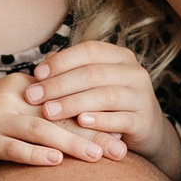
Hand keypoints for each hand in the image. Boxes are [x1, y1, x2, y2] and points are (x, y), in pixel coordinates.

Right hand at [0, 75, 120, 180]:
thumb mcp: (9, 108)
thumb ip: (40, 109)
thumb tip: (81, 119)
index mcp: (21, 87)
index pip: (65, 99)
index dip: (94, 114)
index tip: (122, 130)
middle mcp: (8, 98)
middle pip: (58, 114)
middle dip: (92, 131)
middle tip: (120, 149)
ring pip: (38, 130)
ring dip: (70, 143)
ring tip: (96, 157)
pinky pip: (10, 148)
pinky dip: (33, 155)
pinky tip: (54, 162)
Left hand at [28, 41, 180, 177]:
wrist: (146, 129)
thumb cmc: (110, 104)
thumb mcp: (94, 84)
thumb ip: (72, 73)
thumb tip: (41, 68)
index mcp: (120, 56)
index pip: (89, 50)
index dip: (61, 61)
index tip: (36, 74)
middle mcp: (134, 72)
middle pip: (93, 73)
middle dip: (59, 85)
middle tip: (33, 97)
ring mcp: (141, 96)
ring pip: (105, 95)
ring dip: (73, 103)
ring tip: (49, 112)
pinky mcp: (144, 121)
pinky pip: (120, 119)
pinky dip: (99, 121)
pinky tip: (79, 123)